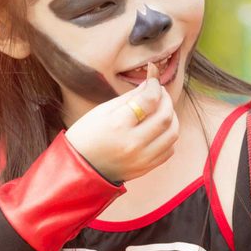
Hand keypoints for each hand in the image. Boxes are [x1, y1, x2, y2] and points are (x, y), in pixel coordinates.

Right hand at [66, 65, 178, 182]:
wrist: (78, 169)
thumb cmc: (86, 135)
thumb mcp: (102, 111)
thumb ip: (130, 97)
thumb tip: (150, 83)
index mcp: (118, 125)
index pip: (149, 100)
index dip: (155, 86)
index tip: (153, 81)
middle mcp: (133, 143)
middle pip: (165, 117)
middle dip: (166, 99)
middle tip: (159, 92)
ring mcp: (141, 159)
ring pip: (172, 134)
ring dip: (172, 117)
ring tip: (161, 110)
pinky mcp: (145, 168)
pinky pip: (169, 150)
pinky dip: (168, 136)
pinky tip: (159, 129)